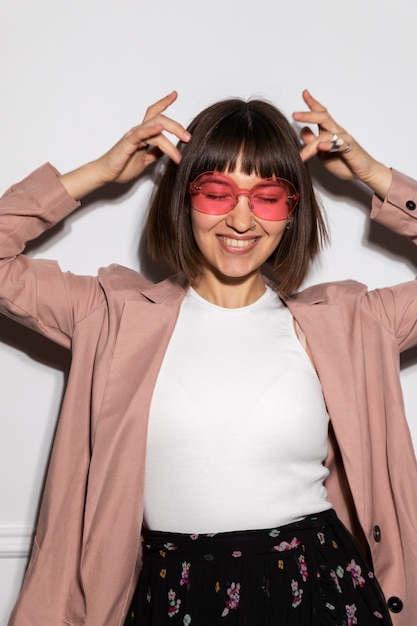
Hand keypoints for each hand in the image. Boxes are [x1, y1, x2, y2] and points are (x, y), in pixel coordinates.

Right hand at [60, 91, 190, 198]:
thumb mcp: (145, 160)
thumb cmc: (122, 167)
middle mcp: (138, 131)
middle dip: (176, 126)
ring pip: (155, 125)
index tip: (174, 94)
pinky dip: (151, 130)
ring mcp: (133, 136)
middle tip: (188, 137)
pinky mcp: (128, 143)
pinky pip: (141, 134)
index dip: (164, 102)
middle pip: (159, 118)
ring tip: (184, 142)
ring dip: (172, 132)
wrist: (106, 174)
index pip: (154, 114)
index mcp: (142, 134)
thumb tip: (166, 150)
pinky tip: (160, 129)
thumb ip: (155, 153)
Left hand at [292, 90, 391, 197]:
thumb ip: (313, 142)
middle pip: (323, 118)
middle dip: (309, 115)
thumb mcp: (322, 154)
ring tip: (301, 156)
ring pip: (326, 135)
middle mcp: (337, 132)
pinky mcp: (351, 148)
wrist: (363, 173)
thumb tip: (302, 129)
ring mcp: (344, 139)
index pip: (321, 114)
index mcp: (330, 132)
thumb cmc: (344, 162)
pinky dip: (329, 145)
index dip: (312, 103)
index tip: (304, 93)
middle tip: (295, 115)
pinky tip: (321, 146)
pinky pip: (339, 144)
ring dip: (311, 146)